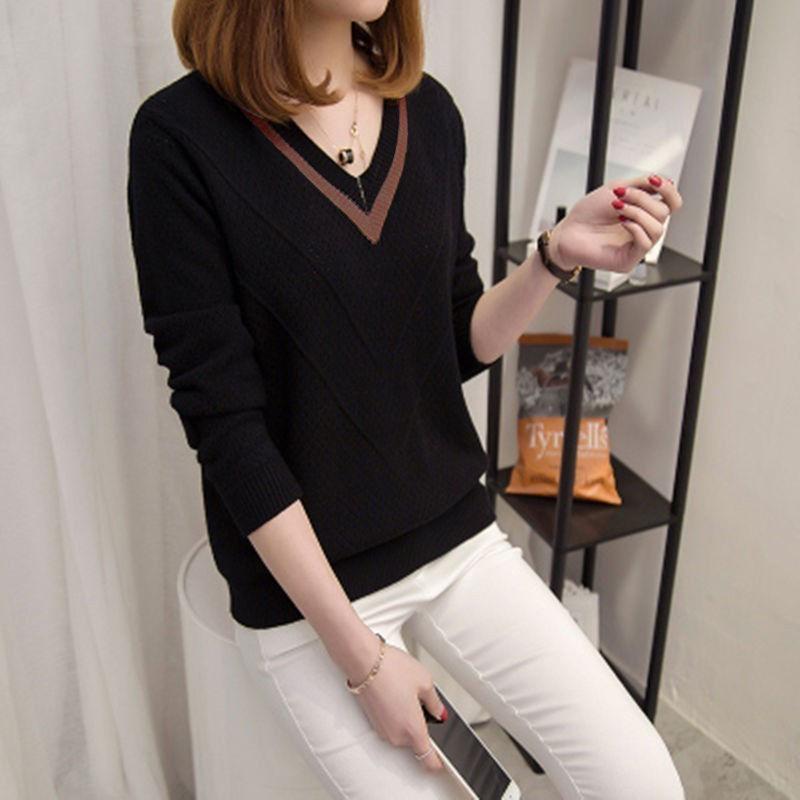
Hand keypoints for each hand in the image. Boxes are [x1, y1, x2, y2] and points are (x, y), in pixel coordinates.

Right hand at [349, 639, 446, 771]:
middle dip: (421, 726)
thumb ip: (436, 703)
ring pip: (402, 733)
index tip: (445, 760)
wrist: (364, 662)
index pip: (428, 761)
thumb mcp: (425, 682)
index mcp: (413, 730)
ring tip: (406, 693)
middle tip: (422, 703)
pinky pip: (391, 725)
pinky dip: (396, 714)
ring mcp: (383, 730)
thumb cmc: (392, 669)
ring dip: (407, 719)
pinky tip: (395, 694)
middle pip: (416, 743)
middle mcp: (396, 736)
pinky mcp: (373, 722)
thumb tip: (439, 712)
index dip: (439, 763)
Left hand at [549, 173, 682, 274]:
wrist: (567, 231)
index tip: (653, 181)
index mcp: (643, 213)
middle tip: (620, 195)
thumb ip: (641, 185)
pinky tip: (621, 222)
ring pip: (657, 228)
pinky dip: (635, 228)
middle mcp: (643, 229)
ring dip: (637, 212)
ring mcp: (636, 246)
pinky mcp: (628, 259)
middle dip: (642, 199)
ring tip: (617, 208)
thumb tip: (666, 182)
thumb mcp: (615, 189)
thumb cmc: (587, 213)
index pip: (672, 203)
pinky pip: (645, 243)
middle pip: (664, 212)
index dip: (668, 191)